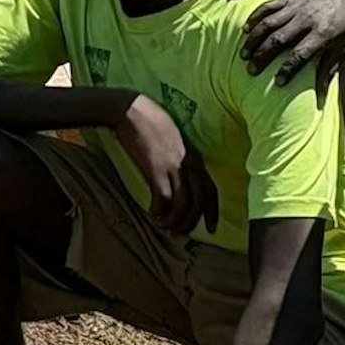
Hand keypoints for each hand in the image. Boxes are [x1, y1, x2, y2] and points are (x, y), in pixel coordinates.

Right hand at [113, 94, 218, 236]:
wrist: (131, 110)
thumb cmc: (149, 121)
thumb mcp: (174, 139)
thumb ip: (180, 157)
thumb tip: (178, 176)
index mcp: (195, 157)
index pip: (211, 190)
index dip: (212, 212)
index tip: (211, 228)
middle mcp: (189, 164)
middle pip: (199, 202)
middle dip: (191, 222)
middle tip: (180, 233)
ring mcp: (174, 166)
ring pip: (183, 204)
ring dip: (174, 220)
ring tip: (164, 226)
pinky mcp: (156, 169)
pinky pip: (163, 199)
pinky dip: (159, 211)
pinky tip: (153, 214)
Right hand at [241, 0, 344, 86]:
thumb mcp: (344, 47)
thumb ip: (329, 69)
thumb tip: (321, 97)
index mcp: (323, 33)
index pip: (301, 54)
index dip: (288, 69)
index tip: (278, 82)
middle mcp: (307, 20)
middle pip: (279, 39)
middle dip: (263, 56)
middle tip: (251, 70)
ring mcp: (297, 8)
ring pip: (269, 23)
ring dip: (254, 39)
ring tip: (244, 55)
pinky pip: (268, 7)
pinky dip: (255, 17)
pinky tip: (245, 30)